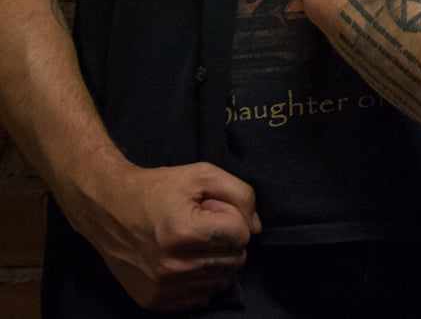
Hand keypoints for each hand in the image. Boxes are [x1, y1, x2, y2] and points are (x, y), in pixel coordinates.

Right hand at [74, 162, 259, 311]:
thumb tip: (256, 228)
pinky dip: (201, 280)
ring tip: (192, 243)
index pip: (241, 234)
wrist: (107, 210)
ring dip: (216, 260)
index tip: (212, 211)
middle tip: (203, 227)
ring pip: (221, 280)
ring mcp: (162, 287)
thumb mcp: (202, 175)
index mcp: (183, 232)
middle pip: (235, 260)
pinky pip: (201, 297)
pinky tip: (185, 261)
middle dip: (227, 241)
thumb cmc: (157, 189)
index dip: (233, 218)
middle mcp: (172, 266)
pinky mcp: (154, 301)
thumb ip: (240, 195)